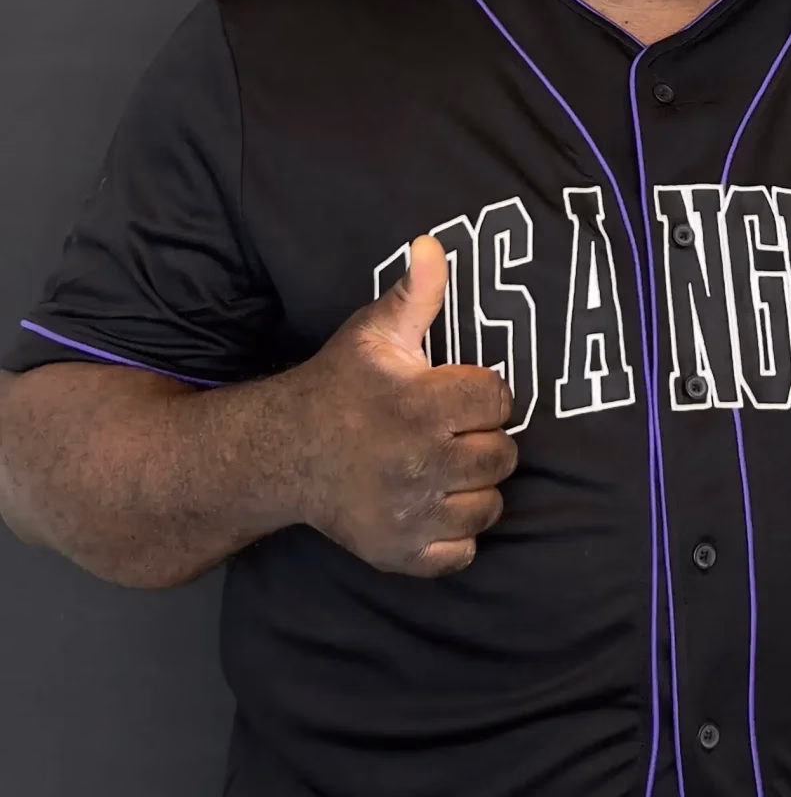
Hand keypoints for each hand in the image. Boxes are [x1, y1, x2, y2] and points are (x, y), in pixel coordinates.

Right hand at [284, 234, 516, 577]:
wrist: (281, 452)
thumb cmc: (339, 386)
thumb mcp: (374, 333)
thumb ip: (415, 293)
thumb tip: (433, 244)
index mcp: (418, 405)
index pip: (499, 400)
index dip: (483, 394)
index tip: (458, 394)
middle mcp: (418, 463)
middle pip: (502, 456)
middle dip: (483, 441)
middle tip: (452, 433)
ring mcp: (409, 514)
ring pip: (488, 506)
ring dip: (474, 488)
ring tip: (445, 468)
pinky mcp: (400, 552)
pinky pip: (461, 552)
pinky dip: (454, 535)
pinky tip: (433, 506)